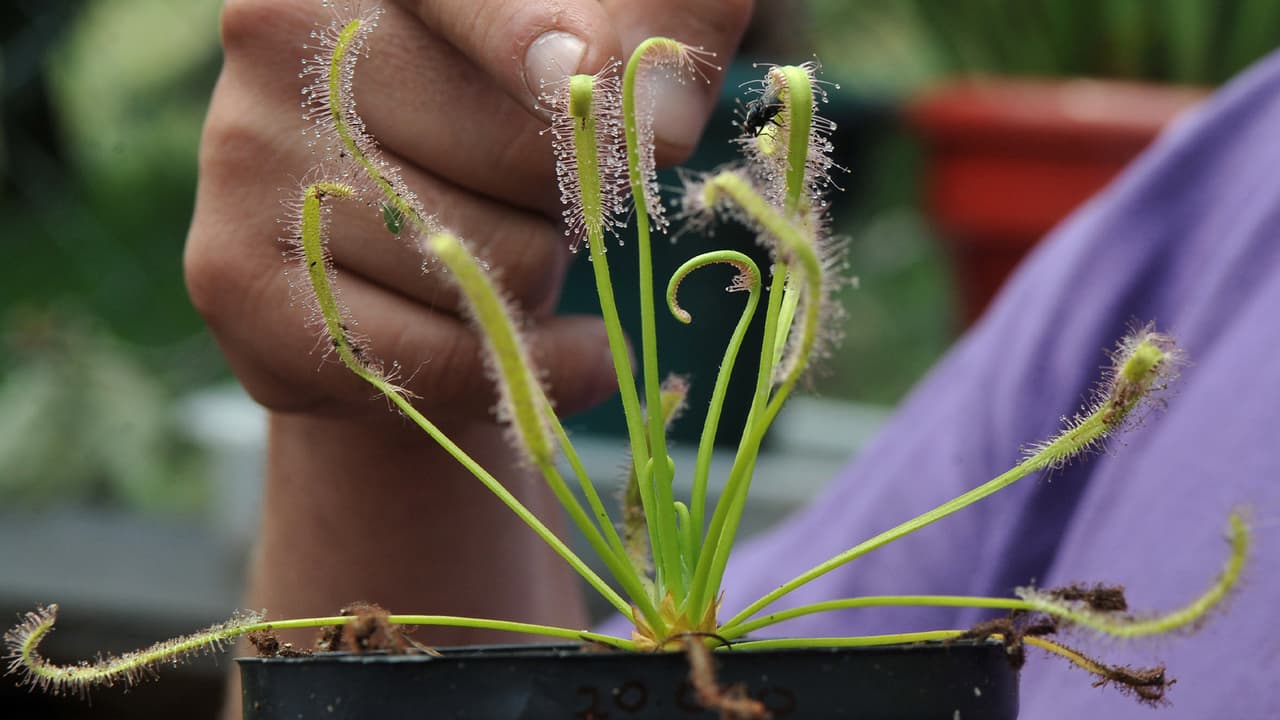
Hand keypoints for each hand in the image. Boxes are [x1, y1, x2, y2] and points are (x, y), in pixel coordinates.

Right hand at [185, 0, 752, 428]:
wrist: (383, 265)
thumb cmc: (502, 137)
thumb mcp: (590, 62)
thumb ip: (655, 41)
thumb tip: (658, 121)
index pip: (475, 0)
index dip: (536, 40)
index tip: (580, 72)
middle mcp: (274, 32)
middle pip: (521, 147)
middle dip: (573, 200)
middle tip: (539, 198)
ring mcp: (241, 153)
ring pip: (485, 261)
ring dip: (536, 281)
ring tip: (500, 254)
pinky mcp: (231, 276)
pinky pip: (430, 354)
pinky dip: (520, 368)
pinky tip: (548, 352)